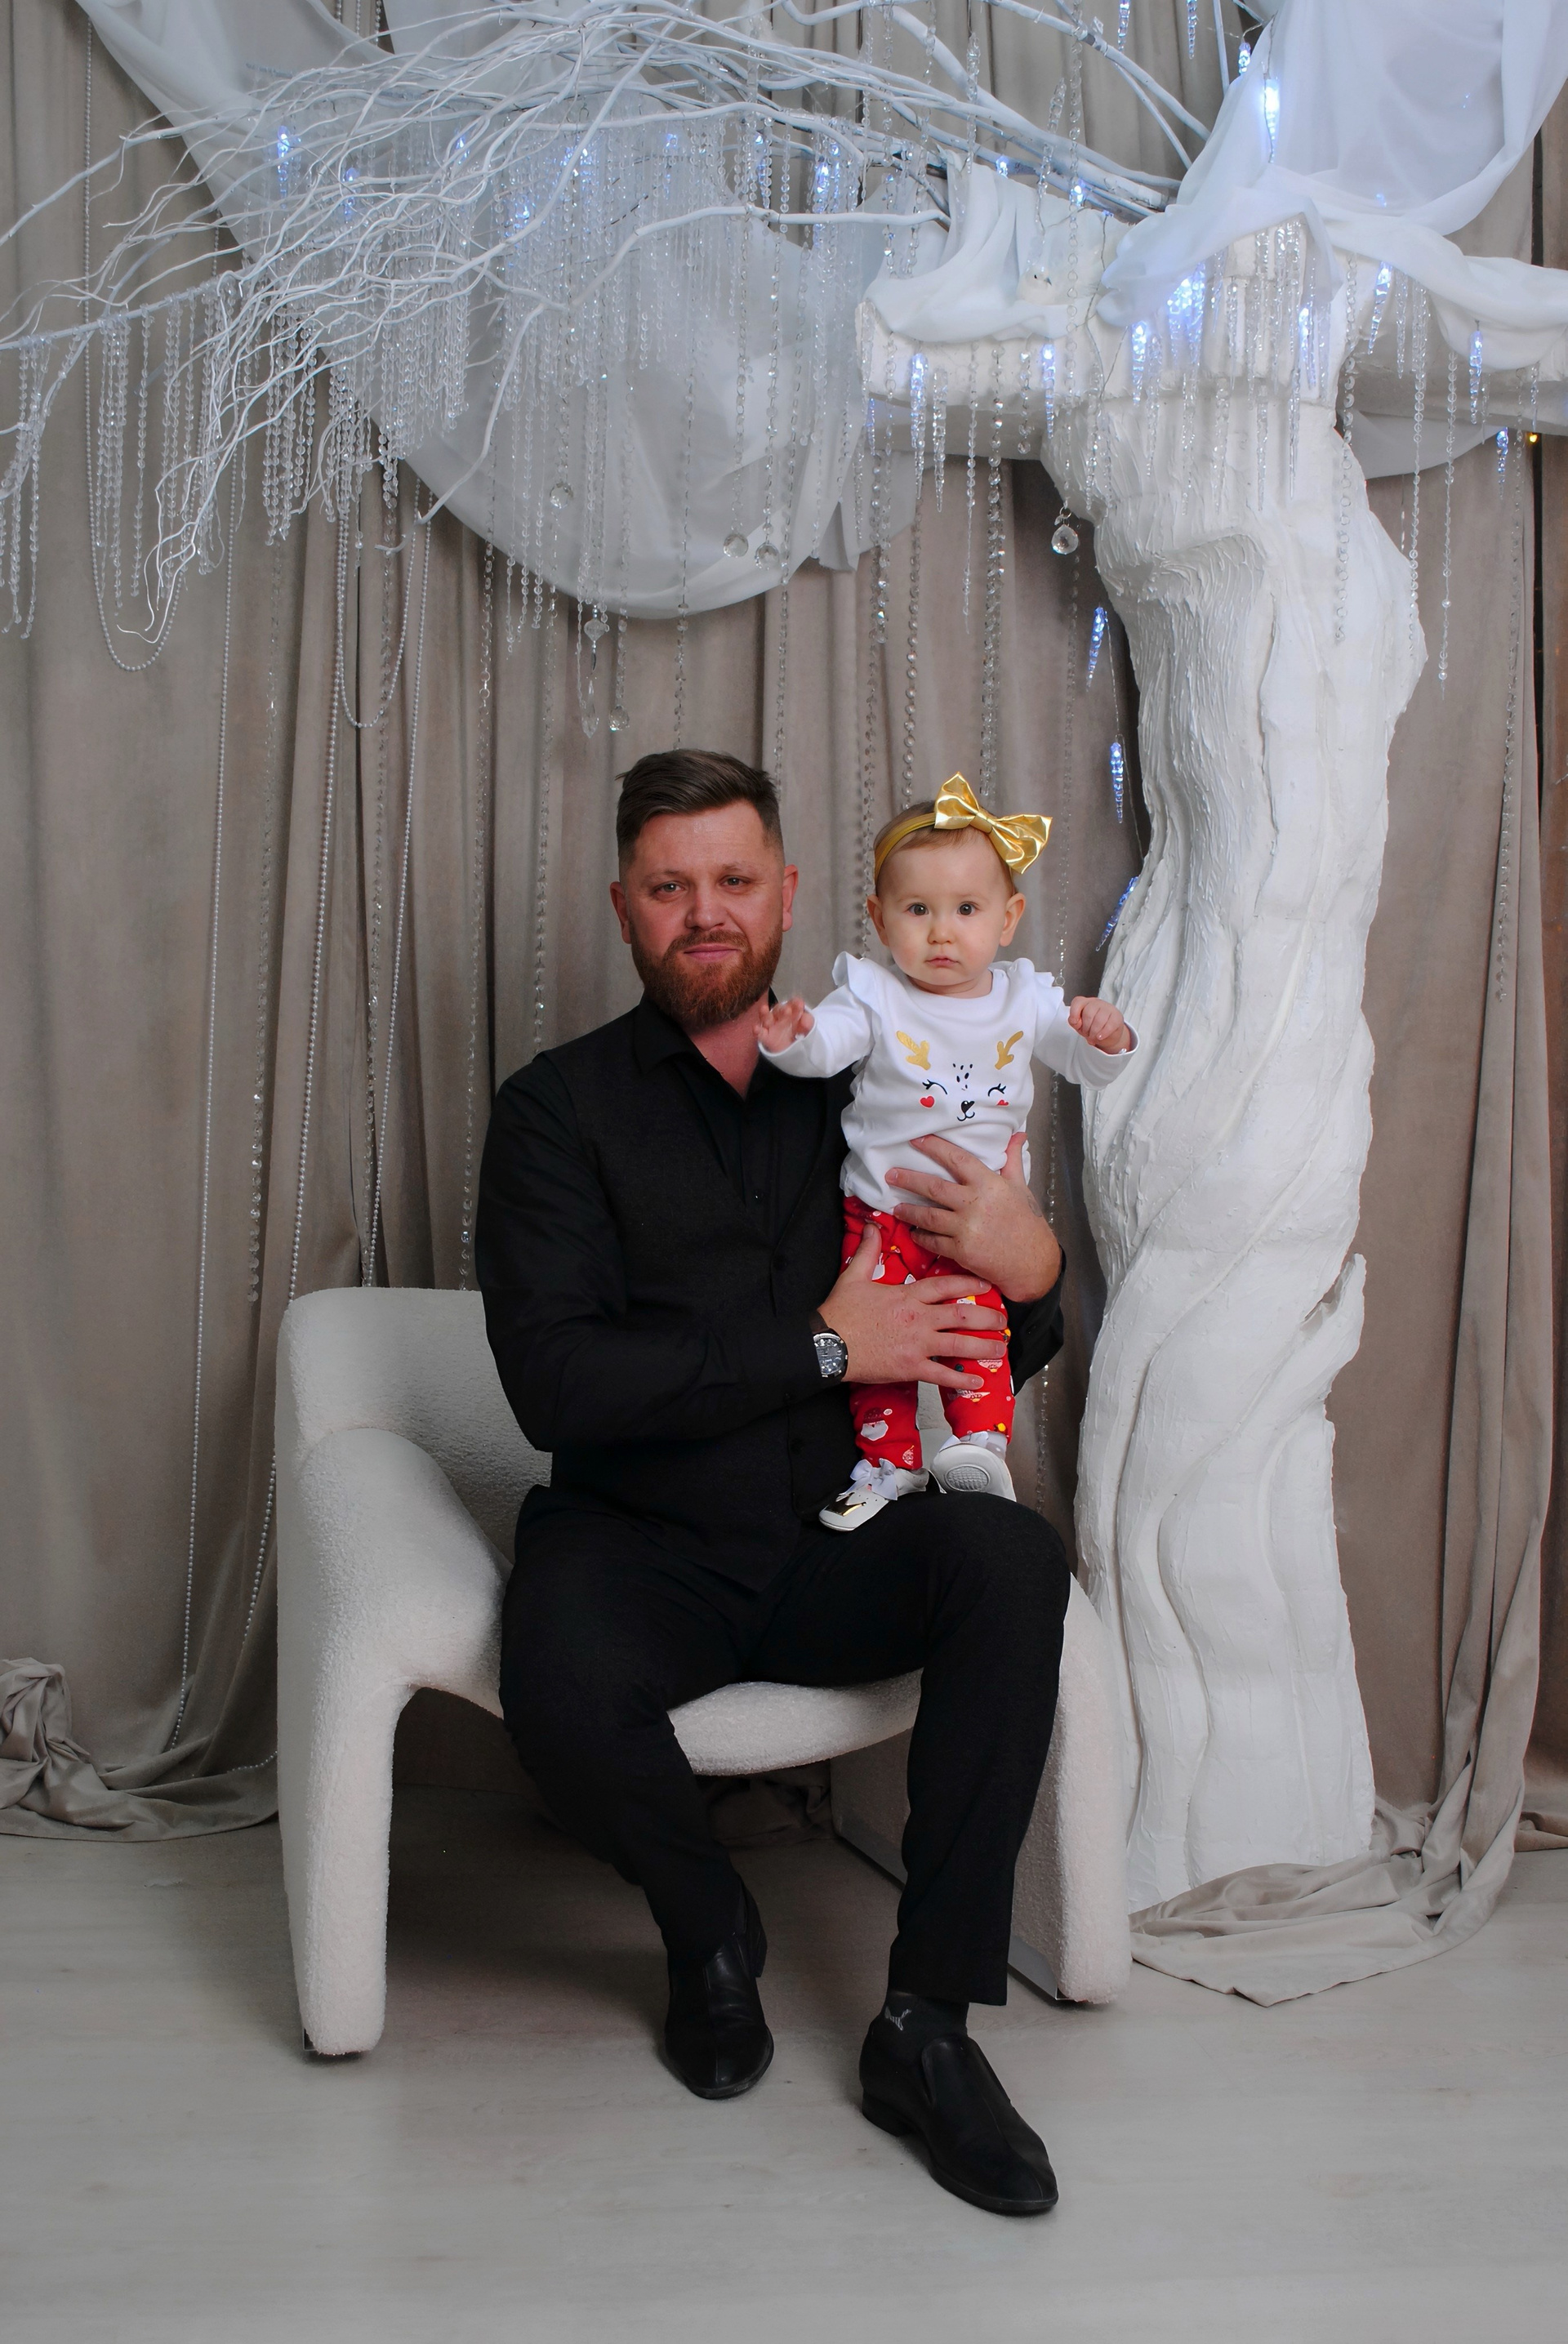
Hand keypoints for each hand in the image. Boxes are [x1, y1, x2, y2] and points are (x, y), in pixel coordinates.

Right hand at [755, 994, 812, 1052]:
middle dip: (782, 1009)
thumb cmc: (799, 1032)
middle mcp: (780, 1016)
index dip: (795, 1004)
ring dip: (765, 1013)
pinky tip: (755, 1028)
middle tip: (787, 1010)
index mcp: (792, 1011)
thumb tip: (804, 1019)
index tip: (799, 1004)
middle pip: (779, 1010)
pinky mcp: (765, 1036)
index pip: (793, 1004)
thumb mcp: (807, 1027)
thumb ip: (807, 1022)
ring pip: (766, 1018)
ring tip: (763, 1008)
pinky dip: (757, 1030)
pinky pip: (760, 1033)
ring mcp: (771, 1026)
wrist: (792, 1048)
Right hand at [817, 1223, 1008, 1391]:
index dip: (969, 1282)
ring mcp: (916, 1345)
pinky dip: (961, 1378)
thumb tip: (873, 1226)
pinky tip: (977, 1381)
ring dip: (983, 1346)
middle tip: (1003, 1320)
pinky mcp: (910, 1368)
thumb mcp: (854, 1276)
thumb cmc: (840, 1312)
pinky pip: (941, 1375)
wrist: (826, 1344)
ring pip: (958, 1344)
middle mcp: (918, 1319)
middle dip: (986, 1318)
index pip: (945, 1285)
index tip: (987, 1284)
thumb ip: (869, 1251)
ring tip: (999, 1347)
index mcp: (907, 1296)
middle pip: (961, 1315)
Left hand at [886, 1133, 1061, 1300]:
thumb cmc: (1027, 1223)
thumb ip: (1012, 1160)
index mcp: (989, 1184)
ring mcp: (966, 1228)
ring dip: (908, 1211)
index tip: (916, 1140)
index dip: (934, 1147)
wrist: (1033, 1263)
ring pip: (927, 1216)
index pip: (956, 1159)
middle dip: (908, 1179)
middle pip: (933, 1187)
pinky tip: (913, 1232)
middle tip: (890, 1175)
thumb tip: (1017, 1134)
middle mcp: (975, 1204)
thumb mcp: (1020, 1188)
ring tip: (895, 1207)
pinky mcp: (961, 1251)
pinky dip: (920, 1236)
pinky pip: (933, 1241)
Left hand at [1069, 995, 1129, 1053]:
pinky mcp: (1117, 1016)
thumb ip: (1074, 1022)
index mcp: (1085, 1003)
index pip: (1077, 1002)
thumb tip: (1076, 1022)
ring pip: (1099, 1020)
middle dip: (1086, 1028)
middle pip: (1088, 1013)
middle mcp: (1096, 1003)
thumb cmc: (1092, 1027)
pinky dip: (1103, 1033)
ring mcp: (1108, 1008)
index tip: (1075, 1023)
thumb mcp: (1080, 1025)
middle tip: (1087, 1034)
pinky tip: (1100, 1036)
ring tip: (1094, 1037)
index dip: (1074, 1014)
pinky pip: (1110, 1025)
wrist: (1108, 1034)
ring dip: (1094, 1032)